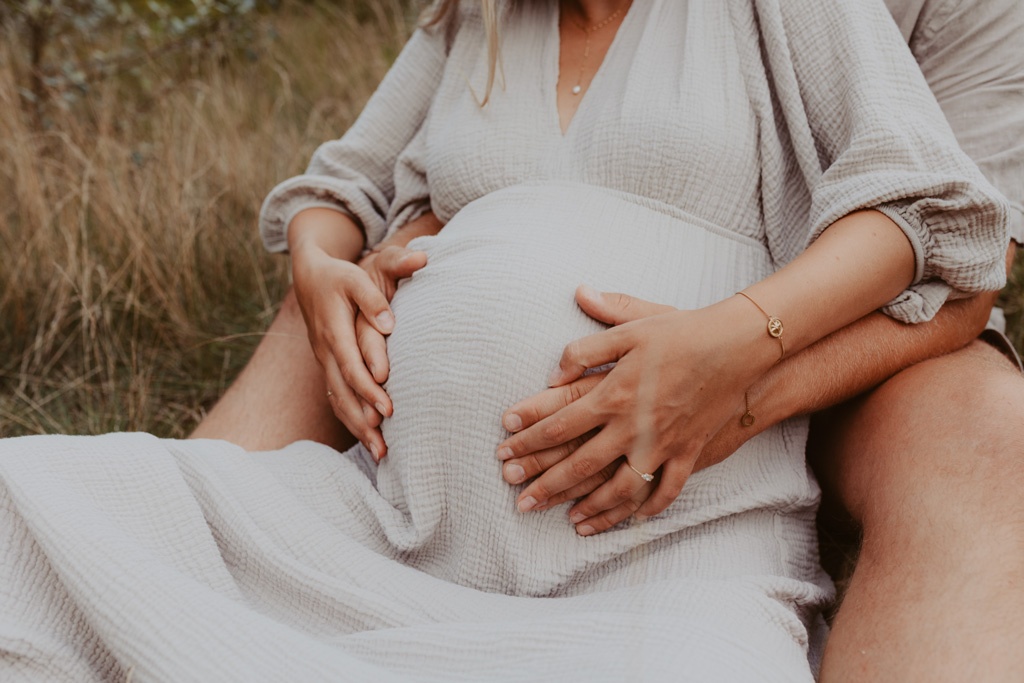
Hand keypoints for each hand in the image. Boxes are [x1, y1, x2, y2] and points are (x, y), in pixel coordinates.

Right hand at [291, 242, 425, 459]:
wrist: (308, 274)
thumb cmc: (337, 276)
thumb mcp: (354, 278)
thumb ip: (372, 299)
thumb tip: (389, 324)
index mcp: (334, 332)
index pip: (351, 368)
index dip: (368, 390)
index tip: (389, 411)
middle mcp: (326, 352)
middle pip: (343, 393)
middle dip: (363, 422)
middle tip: (384, 448)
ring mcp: (324, 360)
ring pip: (338, 400)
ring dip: (357, 428)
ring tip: (379, 453)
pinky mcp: (327, 365)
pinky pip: (336, 397)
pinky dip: (350, 418)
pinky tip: (366, 438)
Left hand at [496, 285, 772, 534]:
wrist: (738, 347)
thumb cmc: (681, 332)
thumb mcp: (630, 327)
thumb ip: (586, 346)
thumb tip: (554, 369)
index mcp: (613, 393)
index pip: (559, 423)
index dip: (528, 439)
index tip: (504, 451)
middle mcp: (633, 425)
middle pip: (581, 464)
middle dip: (547, 485)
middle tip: (520, 501)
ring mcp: (662, 444)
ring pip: (620, 488)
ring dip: (592, 508)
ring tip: (569, 521)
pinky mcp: (688, 453)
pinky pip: (665, 492)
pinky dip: (645, 511)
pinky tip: (627, 521)